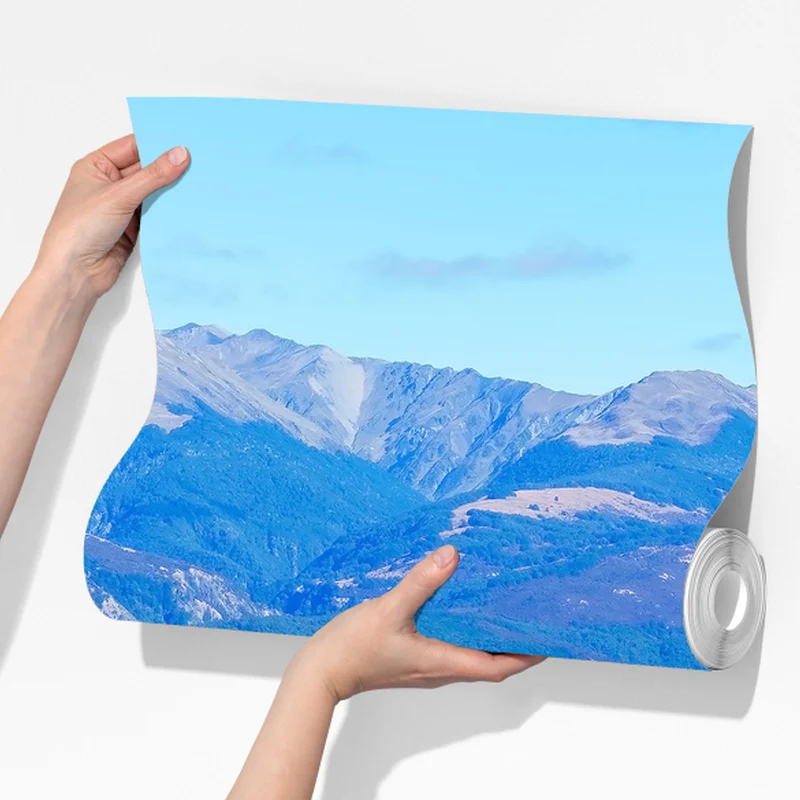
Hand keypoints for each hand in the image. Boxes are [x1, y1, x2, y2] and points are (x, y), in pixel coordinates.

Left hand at [34, 135, 189, 301]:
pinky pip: (156, 215)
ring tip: (199, 183)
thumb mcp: (119, 195)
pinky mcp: (133, 229)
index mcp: (96, 167)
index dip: (156, 143)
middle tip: (198, 162)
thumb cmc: (80, 229)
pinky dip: (169, 212)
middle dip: (168, 169)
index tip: (184, 141)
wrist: (76, 273)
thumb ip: (152, 176)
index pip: (132, 147)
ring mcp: (121, 207)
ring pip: (153, 194)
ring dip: (170, 192)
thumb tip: (180, 154)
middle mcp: (108, 185)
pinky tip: (188, 207)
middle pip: (145, 170)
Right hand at [289, 544, 544, 701]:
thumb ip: (421, 582)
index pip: (496, 667)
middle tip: (530, 617)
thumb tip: (451, 556)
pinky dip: (463, 631)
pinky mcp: (412, 658)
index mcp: (441, 663)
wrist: (321, 672)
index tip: (548, 640)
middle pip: (488, 661)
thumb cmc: (353, 648)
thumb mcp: (389, 609)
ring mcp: (425, 666)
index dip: (525, 655)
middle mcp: (438, 669)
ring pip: (469, 654)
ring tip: (501, 610)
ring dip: (488, 637)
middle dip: (513, 644)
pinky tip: (458, 608)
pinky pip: (449, 646)